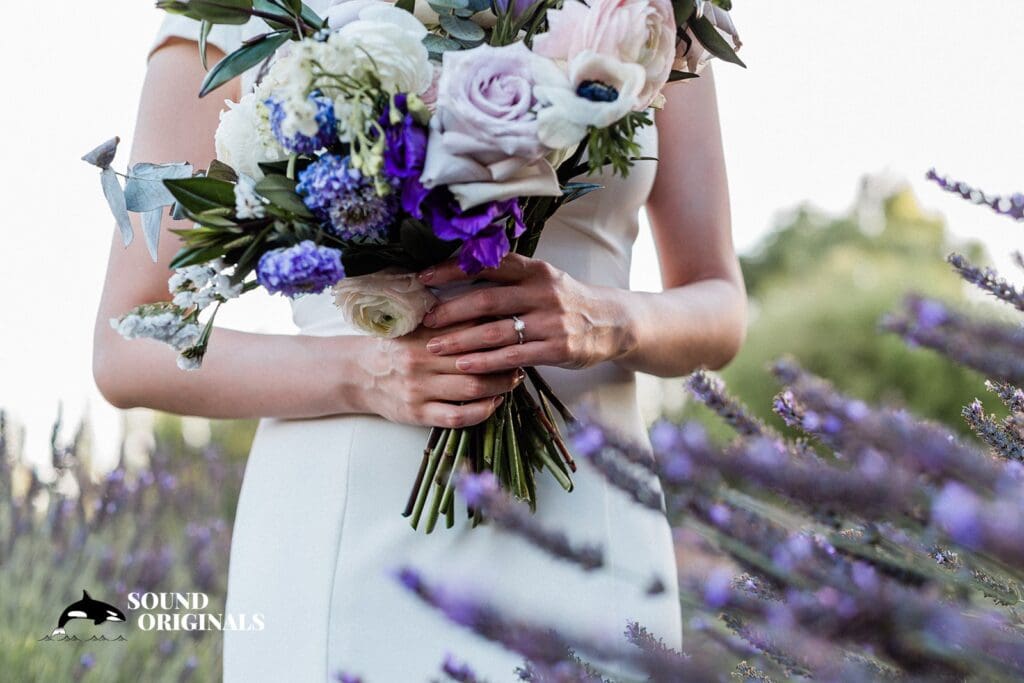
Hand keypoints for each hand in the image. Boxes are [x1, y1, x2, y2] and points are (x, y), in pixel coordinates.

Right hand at [355, 323, 524, 427]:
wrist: (356, 373)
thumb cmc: (394, 345)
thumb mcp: (412, 322)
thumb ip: (444, 314)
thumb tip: (487, 300)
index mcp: (423, 332)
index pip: (470, 327)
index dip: (498, 329)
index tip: (515, 330)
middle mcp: (421, 359)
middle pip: (477, 358)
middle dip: (506, 359)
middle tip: (522, 356)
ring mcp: (419, 388)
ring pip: (472, 388)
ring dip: (500, 385)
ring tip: (513, 380)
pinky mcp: (417, 413)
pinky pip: (456, 416)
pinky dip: (481, 411)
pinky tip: (493, 404)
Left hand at [416, 254, 635, 373]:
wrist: (613, 323)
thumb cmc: (567, 302)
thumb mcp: (543, 280)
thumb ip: (509, 277)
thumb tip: (460, 270)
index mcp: (534, 270)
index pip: (487, 264)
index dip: (452, 269)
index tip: (423, 278)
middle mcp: (542, 292)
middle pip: (486, 300)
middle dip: (451, 311)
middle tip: (426, 320)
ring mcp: (551, 321)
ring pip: (496, 331)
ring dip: (462, 340)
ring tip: (435, 347)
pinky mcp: (557, 348)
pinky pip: (514, 356)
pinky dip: (486, 361)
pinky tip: (465, 365)